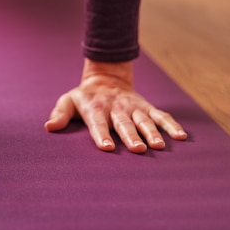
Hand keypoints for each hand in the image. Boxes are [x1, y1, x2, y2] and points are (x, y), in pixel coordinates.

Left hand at [44, 59, 186, 152]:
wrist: (105, 79)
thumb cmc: (84, 98)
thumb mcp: (68, 101)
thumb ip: (59, 114)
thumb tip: (48, 127)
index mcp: (96, 109)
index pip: (98, 124)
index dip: (102, 136)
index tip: (108, 148)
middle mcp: (117, 109)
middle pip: (124, 124)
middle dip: (131, 136)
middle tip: (138, 150)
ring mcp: (134, 108)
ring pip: (144, 121)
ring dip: (152, 133)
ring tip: (159, 146)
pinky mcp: (147, 107)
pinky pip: (161, 116)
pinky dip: (171, 125)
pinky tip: (181, 137)